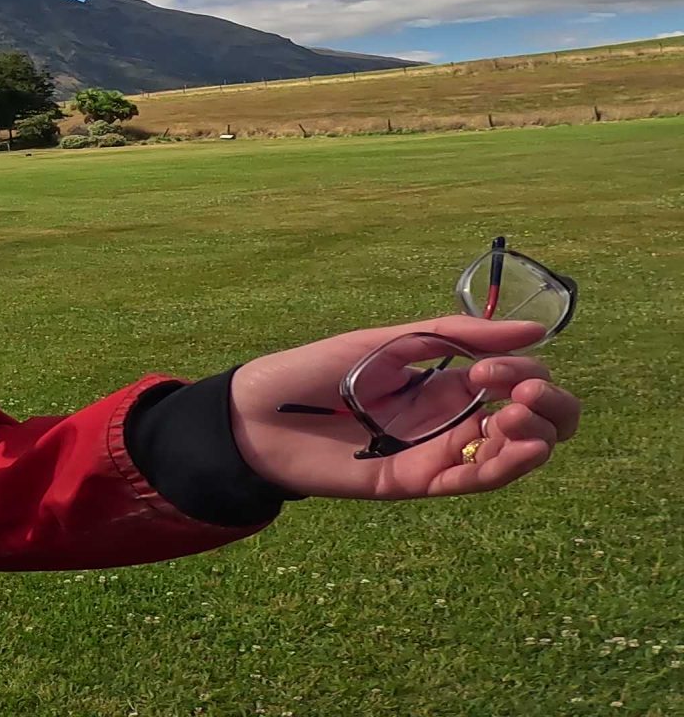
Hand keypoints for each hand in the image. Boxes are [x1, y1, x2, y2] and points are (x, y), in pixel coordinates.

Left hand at [229, 315, 579, 499]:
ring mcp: (438, 450)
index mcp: (448, 381)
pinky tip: (512, 447)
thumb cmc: (314, 372)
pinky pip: (473, 479)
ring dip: (533, 438)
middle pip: (535, 422)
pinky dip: (502, 467)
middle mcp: (452, 417)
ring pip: (514, 454)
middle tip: (525, 395)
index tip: (489, 365)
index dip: (524, 372)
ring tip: (514, 418)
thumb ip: (455, 335)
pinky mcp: (418, 480)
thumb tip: (534, 328)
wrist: (257, 415)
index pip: (520, 381)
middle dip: (551, 407)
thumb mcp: (387, 343)